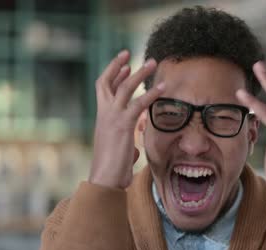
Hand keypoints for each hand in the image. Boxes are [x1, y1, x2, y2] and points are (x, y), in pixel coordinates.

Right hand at [89, 50, 164, 188]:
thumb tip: (135, 151)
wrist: (105, 179)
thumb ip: (127, 147)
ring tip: (153, 63)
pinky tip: (163, 88)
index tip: (124, 67)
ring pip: (125, 87)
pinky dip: (151, 94)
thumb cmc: (112, 171)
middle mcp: (104, 114)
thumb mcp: (121, 154)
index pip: (104, 90)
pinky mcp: (123, 124)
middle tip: (128, 53)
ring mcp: (112, 118)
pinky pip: (139, 104)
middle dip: (117, 66)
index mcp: (102, 119)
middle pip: (106, 82)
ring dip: (140, 73)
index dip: (113, 76)